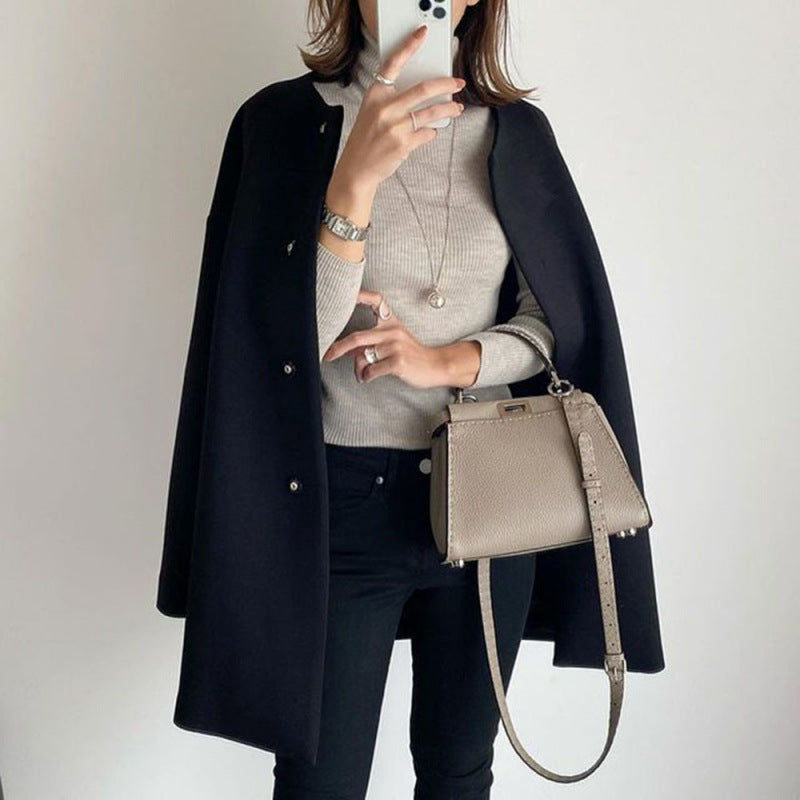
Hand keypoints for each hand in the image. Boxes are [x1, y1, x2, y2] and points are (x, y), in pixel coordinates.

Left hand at [322, 289, 478, 389]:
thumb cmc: (410, 353)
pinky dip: (366, 376)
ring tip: (362, 374)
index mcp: (391, 322)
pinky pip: (371, 370)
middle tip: (327, 355)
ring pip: (363, 358)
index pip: (377, 301)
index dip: (361, 295)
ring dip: (358, 370)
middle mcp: (392, 330)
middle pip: (357, 338)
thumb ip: (372, 341)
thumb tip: (348, 350)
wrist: (434, 365)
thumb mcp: (394, 339)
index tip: (346, 294)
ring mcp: (395, 346)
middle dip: (338, 348)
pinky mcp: (398, 362)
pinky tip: (369, 377)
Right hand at [332, 25, 465, 193]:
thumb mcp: (372, 112)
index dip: (408, 46)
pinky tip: (428, 131)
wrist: (357, 169)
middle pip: (424, 88)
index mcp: (376, 94)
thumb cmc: (366, 139)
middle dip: (446, 84)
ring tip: (456, 108)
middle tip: (458, 83)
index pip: (393, 64)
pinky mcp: (404, 144)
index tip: (421, 34)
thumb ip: (391, 99)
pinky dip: (431, 132)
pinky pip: (427, 133)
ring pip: (432, 112)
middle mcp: (386, 108)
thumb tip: (423, 94)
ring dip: (449, 109)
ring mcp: (396, 126)